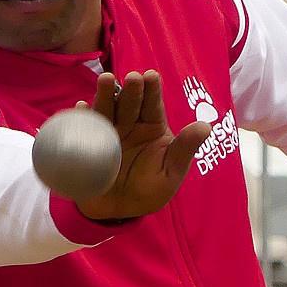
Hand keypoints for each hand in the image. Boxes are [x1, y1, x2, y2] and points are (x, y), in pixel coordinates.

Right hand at [74, 71, 209, 220]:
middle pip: (129, 103)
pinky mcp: (88, 143)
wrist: (119, 210)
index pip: (153, 105)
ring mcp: (107, 132)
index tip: (151, 76)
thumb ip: (184, 150)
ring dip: (105, 94)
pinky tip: (81, 107)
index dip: (152, 90)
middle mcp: (129, 124)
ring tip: (105, 79)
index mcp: (152, 128)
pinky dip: (82, 117)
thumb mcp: (170, 174)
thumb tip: (205, 126)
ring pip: (107, 109)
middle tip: (132, 77)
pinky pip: (84, 128)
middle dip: (130, 89)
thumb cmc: (149, 190)